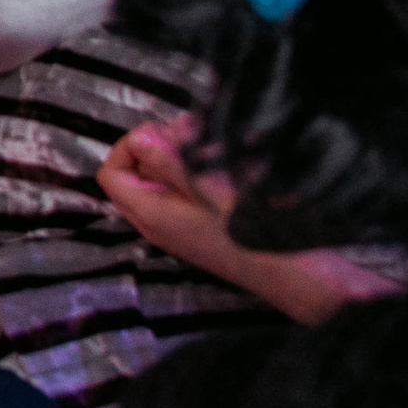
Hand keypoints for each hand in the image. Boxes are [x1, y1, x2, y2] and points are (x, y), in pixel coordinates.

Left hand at [99, 122, 400, 323]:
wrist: (296, 277)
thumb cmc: (254, 237)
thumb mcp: (210, 190)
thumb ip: (170, 163)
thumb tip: (139, 138)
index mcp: (151, 215)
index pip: (112, 174)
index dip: (128, 146)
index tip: (159, 132)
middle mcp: (159, 224)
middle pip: (136, 174)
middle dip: (158, 145)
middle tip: (188, 129)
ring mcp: (180, 228)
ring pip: (163, 180)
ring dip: (180, 154)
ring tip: (208, 136)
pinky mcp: (202, 228)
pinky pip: (185, 192)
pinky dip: (196, 170)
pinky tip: (223, 156)